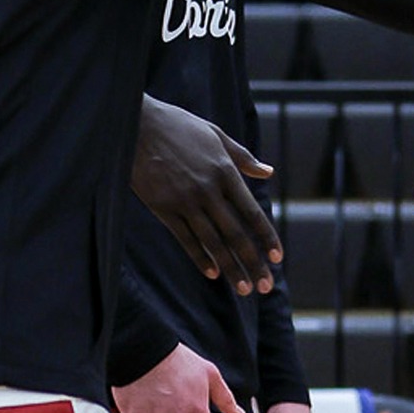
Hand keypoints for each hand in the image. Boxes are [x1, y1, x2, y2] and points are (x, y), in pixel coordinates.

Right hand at [131, 96, 281, 295]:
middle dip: (253, 262)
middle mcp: (209, 190)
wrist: (136, 124)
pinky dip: (200, 257)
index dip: (266, 237)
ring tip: (244, 288)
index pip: (252, 212)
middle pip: (236, 234)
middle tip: (266, 287)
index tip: (278, 257)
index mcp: (225, 171)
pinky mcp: (162, 207)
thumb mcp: (216, 135)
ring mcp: (185, 201)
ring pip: (213, 242)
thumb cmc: (178, 126)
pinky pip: (184, 238)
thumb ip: (243, 157)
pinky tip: (212, 273)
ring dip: (230, 268)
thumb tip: (268, 172)